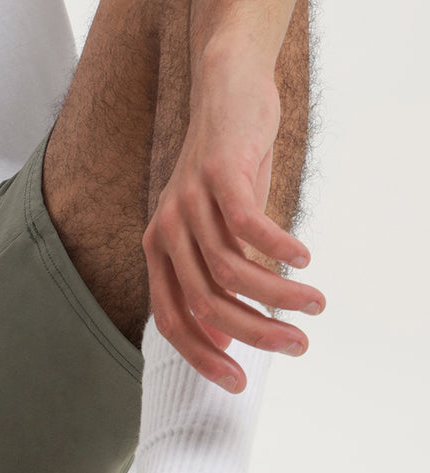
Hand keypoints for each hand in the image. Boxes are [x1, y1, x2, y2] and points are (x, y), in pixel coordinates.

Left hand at [141, 52, 325, 390]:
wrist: (225, 90)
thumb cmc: (226, 168)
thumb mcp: (214, 227)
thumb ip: (214, 275)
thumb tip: (225, 333)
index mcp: (159, 248)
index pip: (171, 318)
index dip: (201, 354)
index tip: (239, 382)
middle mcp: (166, 228)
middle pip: (205, 301)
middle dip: (254, 333)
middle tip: (298, 346)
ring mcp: (188, 199)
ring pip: (230, 269)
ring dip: (278, 295)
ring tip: (315, 305)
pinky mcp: (218, 172)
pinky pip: (248, 225)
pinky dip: (279, 248)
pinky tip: (304, 257)